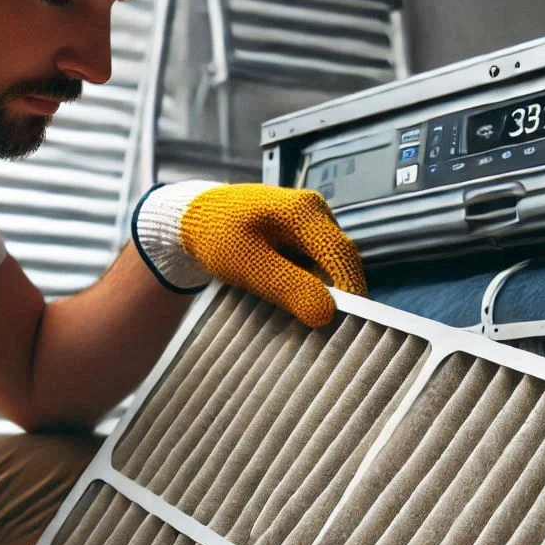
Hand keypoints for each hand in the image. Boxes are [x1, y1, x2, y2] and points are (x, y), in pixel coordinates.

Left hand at [132, 181, 367, 327]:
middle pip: (341, 261)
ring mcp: (310, 224)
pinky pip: (316, 266)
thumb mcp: (246, 264)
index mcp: (305, 210)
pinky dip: (309, 287)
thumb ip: (287, 286)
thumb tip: (326, 314)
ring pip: (329, 266)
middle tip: (333, 334)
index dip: (352, 292)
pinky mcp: (302, 237)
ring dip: (323, 294)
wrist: (192, 219)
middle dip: (339, 296)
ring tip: (309, 323)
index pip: (341, 254)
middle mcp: (315, 212)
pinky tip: (295, 305)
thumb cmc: (214, 235)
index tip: (352, 326)